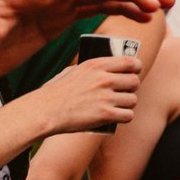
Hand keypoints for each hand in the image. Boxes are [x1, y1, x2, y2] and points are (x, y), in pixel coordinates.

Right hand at [20, 54, 140, 135]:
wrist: (43, 112)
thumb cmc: (53, 93)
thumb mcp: (70, 72)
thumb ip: (87, 70)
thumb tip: (101, 70)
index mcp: (97, 65)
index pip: (130, 62)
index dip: (136, 67)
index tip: (136, 71)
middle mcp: (104, 79)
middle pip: (134, 81)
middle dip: (132, 88)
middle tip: (125, 92)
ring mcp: (105, 97)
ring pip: (132, 100)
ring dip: (128, 104)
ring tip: (120, 106)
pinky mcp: (105, 114)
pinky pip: (128, 115)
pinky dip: (125, 117)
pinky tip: (120, 117)